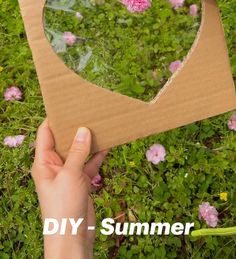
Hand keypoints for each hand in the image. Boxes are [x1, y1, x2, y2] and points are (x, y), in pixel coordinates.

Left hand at [31, 119, 106, 258]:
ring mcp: (69, 173)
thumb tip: (83, 129)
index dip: (54, 119)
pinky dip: (98, 156)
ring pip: (79, 151)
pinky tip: (108, 145)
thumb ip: (78, 152)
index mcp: (43, 162)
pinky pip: (89, 163)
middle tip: (88, 111)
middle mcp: (54, 165)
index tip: (66, 105)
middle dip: (75, 128)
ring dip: (89, 141)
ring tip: (100, 124)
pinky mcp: (81, 181)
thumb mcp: (70, 175)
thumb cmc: (64, 206)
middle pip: (64, 141)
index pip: (46, 133)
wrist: (73, 236)